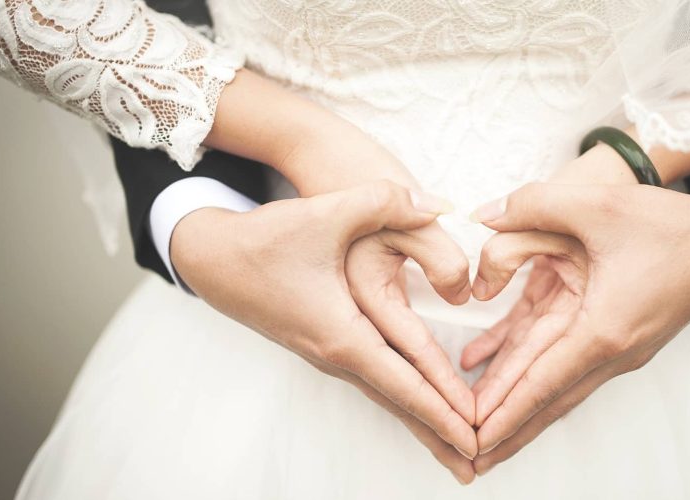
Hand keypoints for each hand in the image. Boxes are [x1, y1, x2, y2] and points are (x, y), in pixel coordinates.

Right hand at [171, 181, 476, 482]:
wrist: (211, 258)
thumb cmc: (265, 239)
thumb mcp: (327, 212)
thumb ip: (386, 202)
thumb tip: (441, 204)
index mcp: (341, 333)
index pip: (403, 381)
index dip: (443, 408)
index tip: (475, 435)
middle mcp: (335, 354)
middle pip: (398, 403)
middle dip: (439, 433)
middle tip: (478, 463)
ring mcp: (328, 354)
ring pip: (386, 395)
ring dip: (422, 421)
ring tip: (455, 448)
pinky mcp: (325, 344)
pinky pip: (375, 380)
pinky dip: (403, 398)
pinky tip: (419, 405)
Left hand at [465, 182, 689, 474]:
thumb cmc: (667, 224)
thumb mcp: (597, 203)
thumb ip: (533, 204)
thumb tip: (482, 215)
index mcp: (604, 329)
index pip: (542, 382)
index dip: (504, 411)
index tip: (474, 439)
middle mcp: (611, 351)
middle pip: (547, 399)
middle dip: (507, 429)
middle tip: (467, 456)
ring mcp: (616, 349)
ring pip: (554, 386)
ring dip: (517, 408)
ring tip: (480, 432)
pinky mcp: (615, 337)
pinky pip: (564, 360)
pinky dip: (529, 368)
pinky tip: (491, 363)